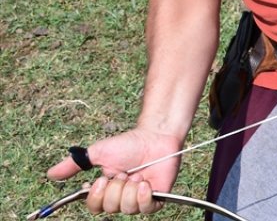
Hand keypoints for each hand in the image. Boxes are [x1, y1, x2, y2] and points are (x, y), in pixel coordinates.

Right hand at [46, 128, 183, 214]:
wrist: (154, 138)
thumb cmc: (128, 144)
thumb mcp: (97, 153)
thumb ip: (74, 165)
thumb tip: (50, 175)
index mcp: (106, 190)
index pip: (95, 206)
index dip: (96, 196)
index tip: (100, 180)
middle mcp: (121, 198)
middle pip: (109, 207)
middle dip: (115, 188)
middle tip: (124, 173)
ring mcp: (139, 200)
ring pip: (126, 208)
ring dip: (129, 188)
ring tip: (136, 175)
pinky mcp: (156, 200)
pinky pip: (145, 208)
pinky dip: (142, 195)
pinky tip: (144, 182)